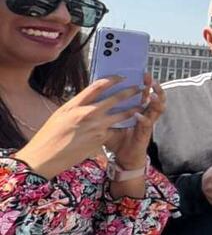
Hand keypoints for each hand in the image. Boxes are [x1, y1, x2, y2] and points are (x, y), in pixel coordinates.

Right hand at [15, 77, 144, 178]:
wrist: (46, 156)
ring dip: (133, 109)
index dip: (112, 80)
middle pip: (114, 99)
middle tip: (139, 88)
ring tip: (142, 104)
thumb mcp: (61, 114)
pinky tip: (131, 123)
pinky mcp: (101, 139)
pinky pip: (114, 130)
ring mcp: (96, 126)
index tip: (121, 77)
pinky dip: (122, 126)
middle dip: (129, 92)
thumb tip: (90, 99)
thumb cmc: (50, 135)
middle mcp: (87, 113)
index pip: (97, 86)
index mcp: (75, 104)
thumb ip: (77, 106)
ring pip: (121, 115)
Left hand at [105, 74, 165, 169]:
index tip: (142, 72)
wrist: (124, 158)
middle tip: (148, 77)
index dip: (145, 82)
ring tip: (152, 92)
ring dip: (156, 100)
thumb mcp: (110, 121)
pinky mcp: (145, 134)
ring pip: (158, 108)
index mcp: (139, 109)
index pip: (144, 92)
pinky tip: (139, 114)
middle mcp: (146, 114)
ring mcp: (148, 124)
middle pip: (154, 96)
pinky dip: (144, 118)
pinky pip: (148, 124)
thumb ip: (106, 110)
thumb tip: (93, 96)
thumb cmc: (117, 140)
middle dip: (153, 86)